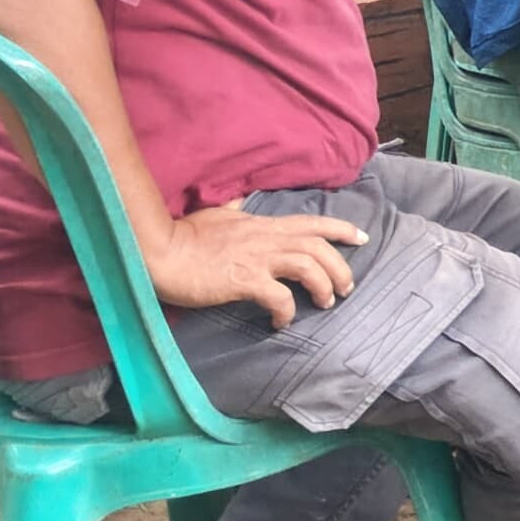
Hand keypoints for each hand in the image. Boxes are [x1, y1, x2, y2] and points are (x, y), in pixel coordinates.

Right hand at [150, 204, 364, 329]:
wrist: (159, 252)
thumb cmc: (184, 235)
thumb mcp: (216, 213)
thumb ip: (234, 209)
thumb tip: (238, 198)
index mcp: (262, 224)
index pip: (311, 222)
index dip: (340, 229)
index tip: (361, 238)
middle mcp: (266, 239)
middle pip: (318, 247)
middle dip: (341, 267)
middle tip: (347, 287)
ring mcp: (256, 259)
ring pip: (308, 267)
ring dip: (324, 286)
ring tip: (326, 303)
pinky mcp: (243, 280)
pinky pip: (279, 296)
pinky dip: (288, 311)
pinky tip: (281, 322)